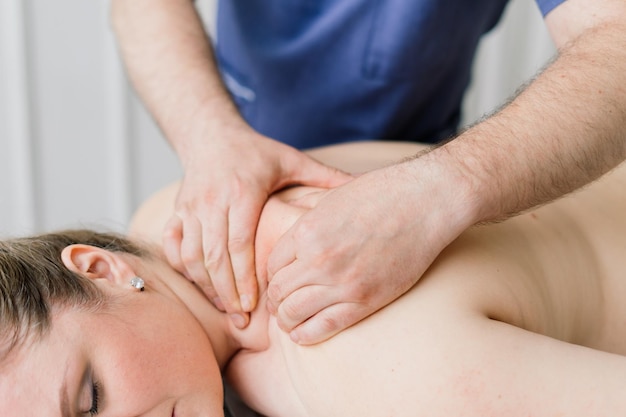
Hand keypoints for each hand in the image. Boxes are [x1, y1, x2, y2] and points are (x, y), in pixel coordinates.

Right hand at [163, 127, 351, 327]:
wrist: (210, 135)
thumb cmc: (256, 152)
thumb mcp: (291, 160)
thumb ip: (324, 176)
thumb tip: (361, 186)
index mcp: (242, 191)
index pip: (239, 242)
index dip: (244, 276)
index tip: (253, 304)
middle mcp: (213, 201)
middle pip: (214, 256)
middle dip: (226, 291)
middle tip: (241, 318)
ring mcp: (191, 207)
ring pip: (191, 255)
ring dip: (206, 285)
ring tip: (225, 308)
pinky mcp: (178, 211)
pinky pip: (174, 246)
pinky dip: (183, 269)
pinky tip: (200, 284)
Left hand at [266, 156, 474, 343]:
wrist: (424, 203)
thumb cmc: (379, 194)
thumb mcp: (332, 195)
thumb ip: (305, 211)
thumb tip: (284, 215)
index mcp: (306, 231)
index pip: (272, 265)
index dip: (271, 276)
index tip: (278, 281)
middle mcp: (319, 259)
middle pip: (279, 292)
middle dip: (274, 301)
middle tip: (278, 304)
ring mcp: (342, 283)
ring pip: (295, 313)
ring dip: (286, 320)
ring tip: (289, 320)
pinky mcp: (366, 300)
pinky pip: (325, 327)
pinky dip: (306, 335)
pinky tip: (300, 335)